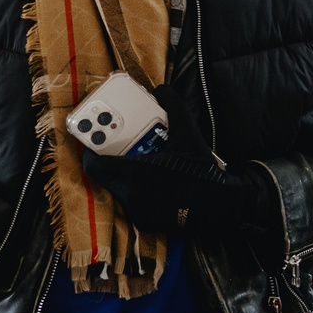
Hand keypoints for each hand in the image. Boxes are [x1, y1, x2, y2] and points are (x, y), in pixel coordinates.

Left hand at [78, 90, 271, 236]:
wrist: (222, 207)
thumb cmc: (202, 172)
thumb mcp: (188, 134)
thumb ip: (174, 107)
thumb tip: (163, 90)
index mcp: (133, 176)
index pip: (95, 166)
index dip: (91, 151)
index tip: (94, 139)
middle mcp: (131, 197)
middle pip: (107, 176)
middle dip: (111, 158)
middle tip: (121, 145)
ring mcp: (138, 213)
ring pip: (119, 189)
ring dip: (125, 173)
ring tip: (142, 158)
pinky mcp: (147, 222)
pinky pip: (132, 202)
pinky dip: (137, 188)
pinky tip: (153, 177)